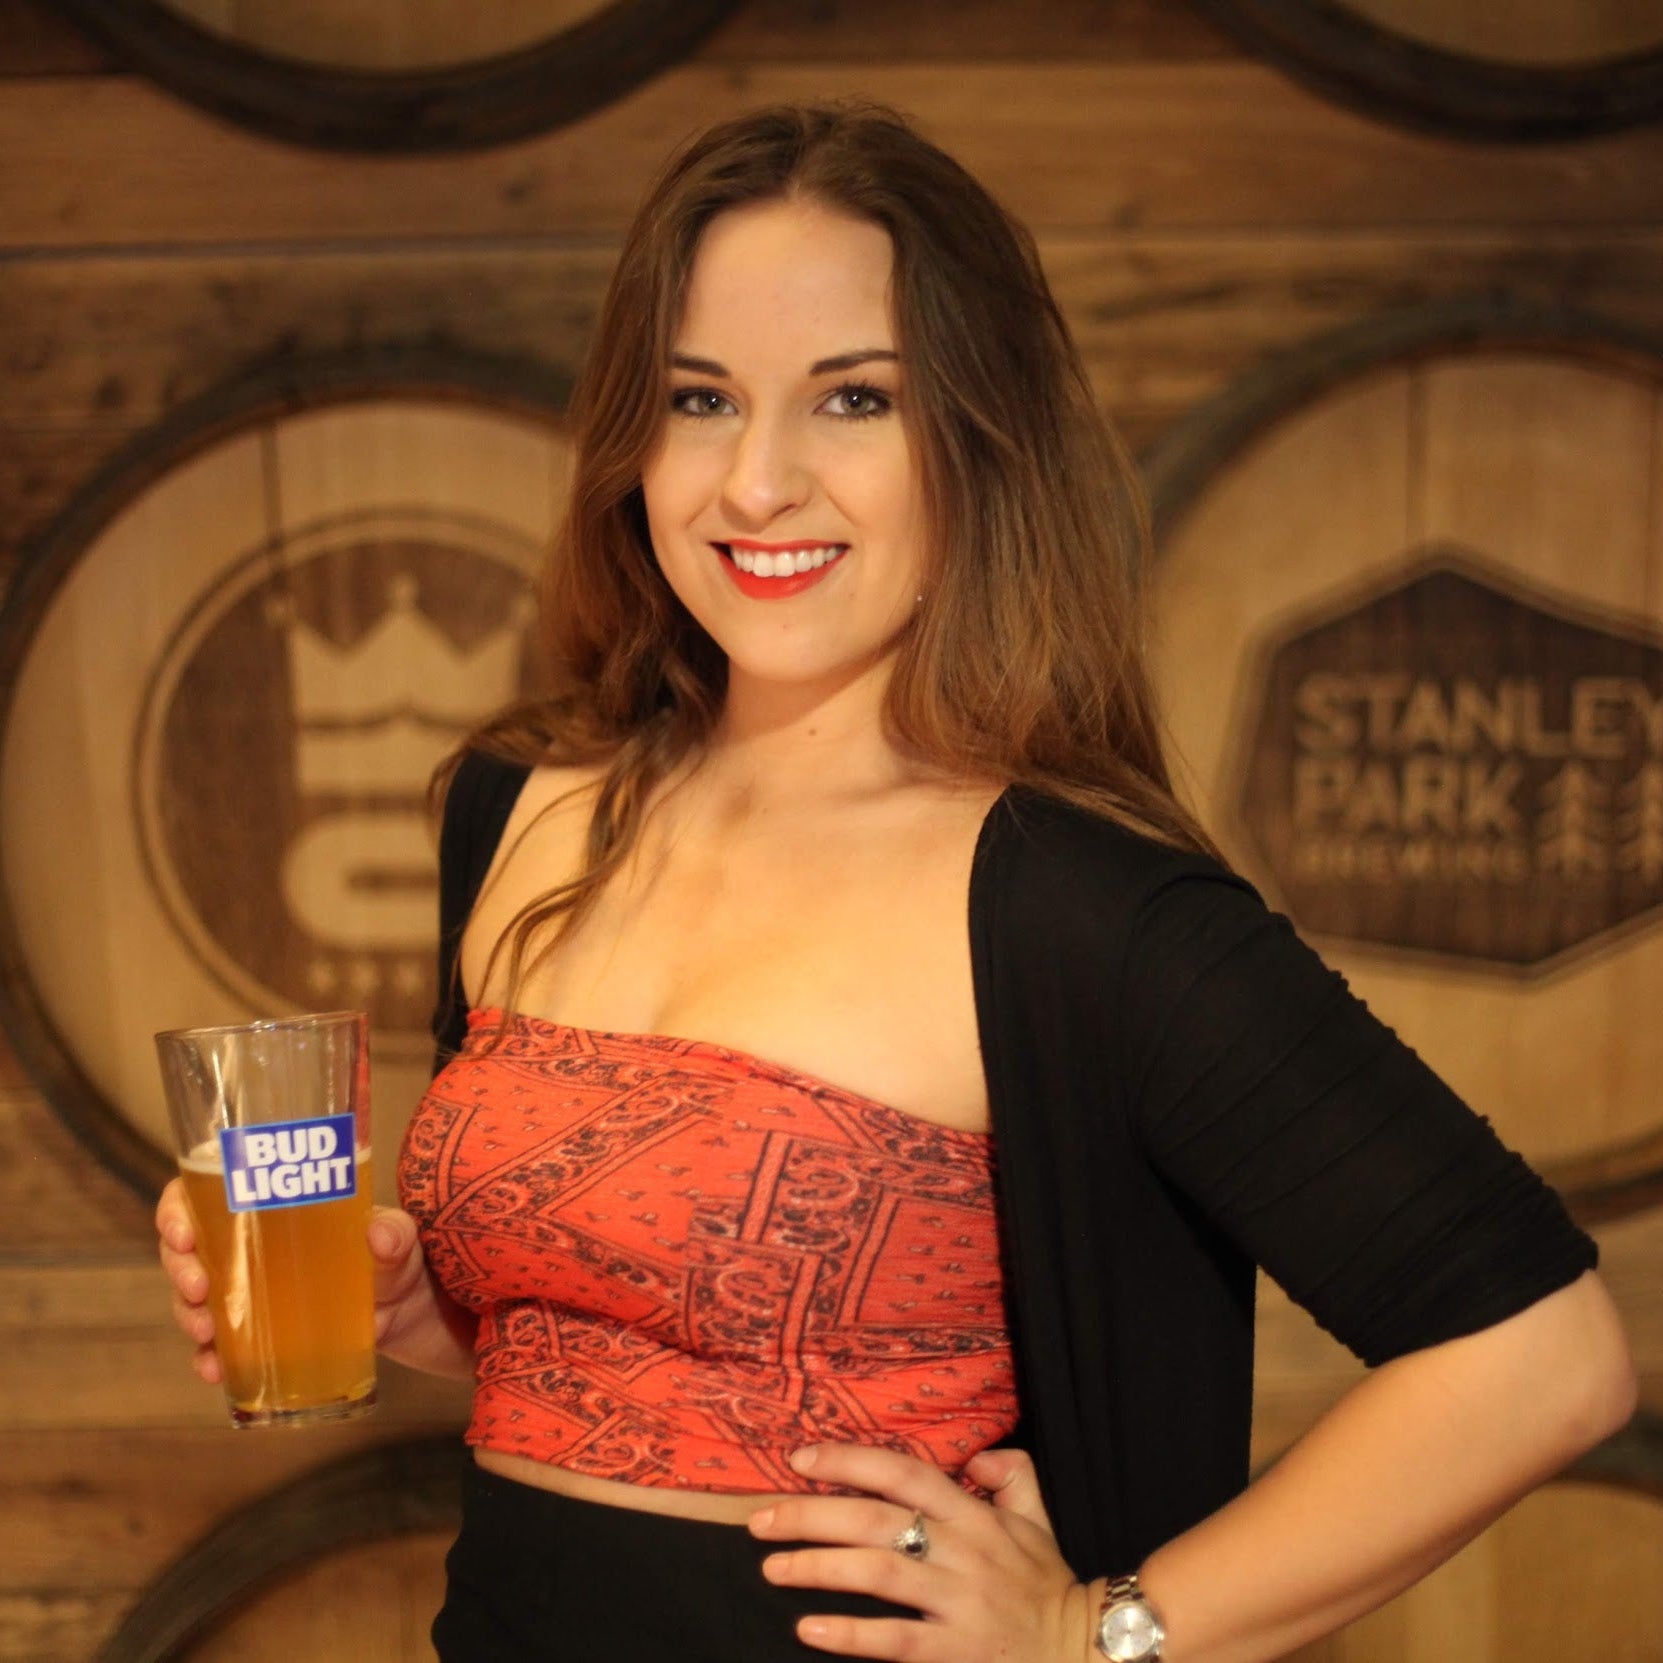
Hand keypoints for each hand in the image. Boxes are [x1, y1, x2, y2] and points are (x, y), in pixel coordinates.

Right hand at [154, 1181, 460, 1378]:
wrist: (416, 1315)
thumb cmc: (399, 1259)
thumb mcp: (401, 1241)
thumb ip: (395, 1235)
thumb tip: (379, 1234)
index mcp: (276, 1206)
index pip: (208, 1192)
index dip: (180, 1208)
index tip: (184, 1232)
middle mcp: (254, 1246)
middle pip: (190, 1246)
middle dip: (179, 1266)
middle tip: (198, 1286)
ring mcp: (254, 1292)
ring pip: (195, 1296)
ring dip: (188, 1313)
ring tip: (205, 1332)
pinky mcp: (261, 1335)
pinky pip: (219, 1345)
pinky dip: (208, 1357)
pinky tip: (213, 1368)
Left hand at [747, 1442, 1096, 1660]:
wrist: (1091, 1653)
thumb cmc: (1048, 1585)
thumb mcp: (1036, 1519)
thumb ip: (1010, 1474)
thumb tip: (974, 1455)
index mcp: (975, 1515)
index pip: (902, 1472)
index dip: (848, 1461)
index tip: (799, 1460)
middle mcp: (964, 1552)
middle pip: (875, 1520)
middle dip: (810, 1516)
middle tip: (760, 1520)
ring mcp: (961, 1604)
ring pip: (878, 1575)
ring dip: (817, 1569)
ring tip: (773, 1569)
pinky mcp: (959, 1654)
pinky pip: (897, 1642)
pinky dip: (850, 1635)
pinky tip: (810, 1630)